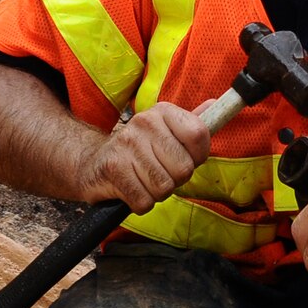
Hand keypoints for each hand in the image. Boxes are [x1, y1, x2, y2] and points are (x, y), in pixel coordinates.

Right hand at [74, 101, 210, 212]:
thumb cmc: (140, 151)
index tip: (186, 158)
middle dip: (176, 179)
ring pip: (164, 187)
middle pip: (183, 168)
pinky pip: (144, 200)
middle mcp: (144, 123)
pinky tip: (133, 189)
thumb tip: (214, 105)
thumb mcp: (166, 132)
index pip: (198, 135)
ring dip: (158, 192)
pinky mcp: (112, 168)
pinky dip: (142, 202)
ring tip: (145, 180)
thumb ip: (192, 124)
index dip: (198, 156)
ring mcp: (126, 145)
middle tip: (160, 172)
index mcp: (162, 112)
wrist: (93, 163)